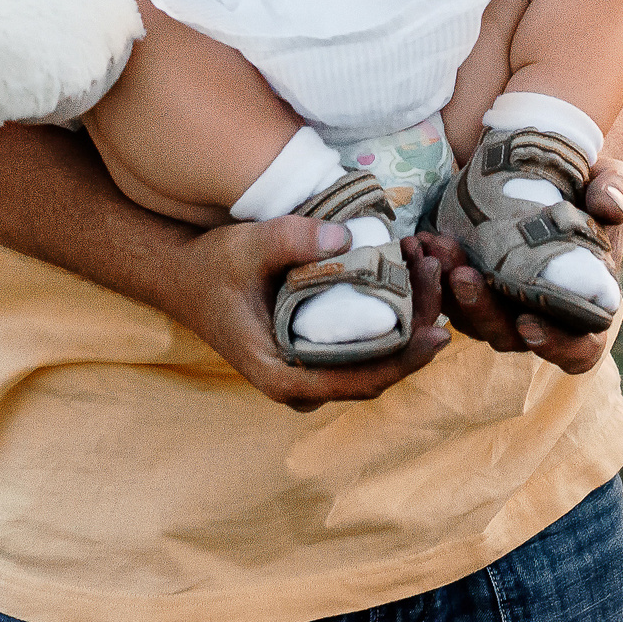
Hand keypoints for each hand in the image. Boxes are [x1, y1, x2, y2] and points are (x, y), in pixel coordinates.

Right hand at [161, 217, 450, 410]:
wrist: (183, 277)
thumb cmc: (212, 268)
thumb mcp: (245, 247)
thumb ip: (290, 240)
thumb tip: (345, 237)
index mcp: (283, 377)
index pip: (360, 381)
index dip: (404, 360)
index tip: (438, 332)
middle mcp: (301, 384)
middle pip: (378, 372)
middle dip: (416, 328)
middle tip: (436, 271)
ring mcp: (310, 371)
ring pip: (375, 360)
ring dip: (407, 320)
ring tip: (425, 264)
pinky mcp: (315, 351)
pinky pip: (364, 345)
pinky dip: (389, 316)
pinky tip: (405, 273)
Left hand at [408, 155, 622, 375]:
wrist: (554, 171)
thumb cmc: (591, 183)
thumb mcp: (612, 179)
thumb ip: (617, 191)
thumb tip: (608, 207)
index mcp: (585, 305)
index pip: (578, 349)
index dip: (555, 344)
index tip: (529, 322)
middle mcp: (542, 315)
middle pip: (510, 338)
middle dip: (484, 311)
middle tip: (463, 275)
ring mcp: (503, 304)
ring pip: (472, 320)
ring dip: (450, 293)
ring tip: (434, 249)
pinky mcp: (473, 285)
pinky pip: (447, 294)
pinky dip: (432, 273)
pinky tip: (420, 241)